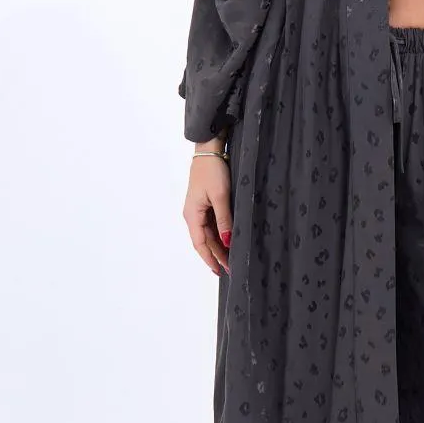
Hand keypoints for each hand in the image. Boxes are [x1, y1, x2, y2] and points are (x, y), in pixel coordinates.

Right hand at [184, 153, 231, 274]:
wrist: (208, 151)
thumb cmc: (212, 171)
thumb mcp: (220, 196)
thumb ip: (224, 220)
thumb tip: (227, 241)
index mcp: (192, 215)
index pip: (200, 244)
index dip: (210, 259)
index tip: (220, 271)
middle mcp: (192, 215)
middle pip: (204, 241)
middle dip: (216, 256)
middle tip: (230, 269)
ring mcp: (198, 210)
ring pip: (208, 234)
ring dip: (218, 246)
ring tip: (231, 259)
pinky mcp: (204, 205)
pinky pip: (210, 225)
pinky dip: (219, 235)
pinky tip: (228, 241)